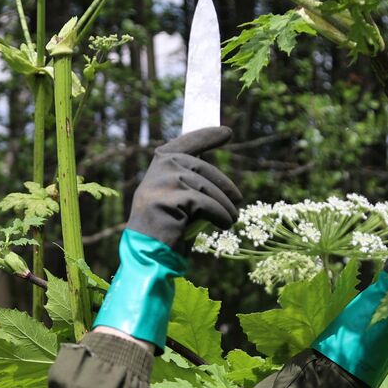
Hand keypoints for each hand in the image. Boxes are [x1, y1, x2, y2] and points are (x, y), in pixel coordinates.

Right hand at [127, 126, 241, 252]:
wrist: (148, 255)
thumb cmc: (168, 230)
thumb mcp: (178, 199)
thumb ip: (191, 183)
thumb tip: (219, 178)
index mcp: (158, 166)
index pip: (184, 143)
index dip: (206, 136)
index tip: (227, 132)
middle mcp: (158, 170)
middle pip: (200, 166)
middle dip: (224, 184)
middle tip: (239, 200)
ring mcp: (161, 183)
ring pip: (205, 186)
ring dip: (224, 204)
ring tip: (233, 218)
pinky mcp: (168, 199)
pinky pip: (204, 202)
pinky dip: (219, 214)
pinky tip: (225, 224)